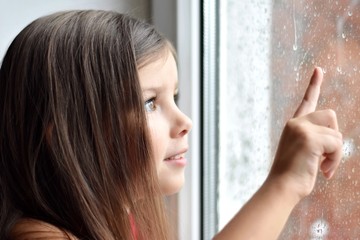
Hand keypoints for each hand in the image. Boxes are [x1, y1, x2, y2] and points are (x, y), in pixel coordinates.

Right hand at [269, 67, 342, 199]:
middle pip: (331, 116)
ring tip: (324, 168)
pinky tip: (324, 171)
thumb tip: (336, 140)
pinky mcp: (309, 138)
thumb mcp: (304, 152)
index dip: (314, 84)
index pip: (307, 101)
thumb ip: (315, 139)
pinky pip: (336, 144)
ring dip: (335, 154)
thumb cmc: (293, 175)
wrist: (282, 187)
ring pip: (336, 133)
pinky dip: (335, 160)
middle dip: (335, 137)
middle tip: (327, 158)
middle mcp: (296, 123)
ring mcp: (301, 129)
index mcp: (294, 125)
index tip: (319, 69)